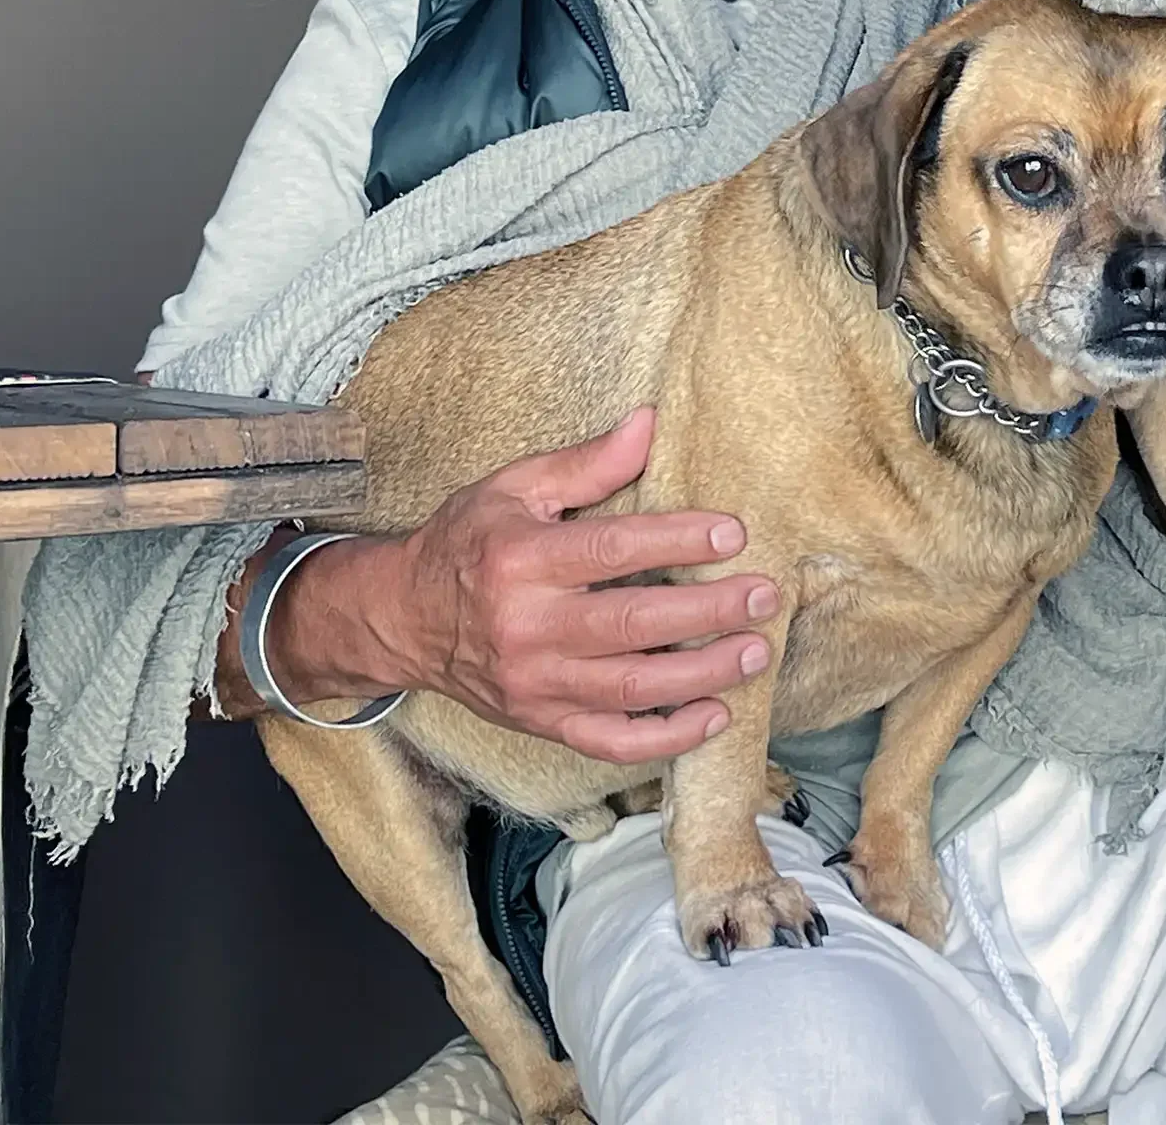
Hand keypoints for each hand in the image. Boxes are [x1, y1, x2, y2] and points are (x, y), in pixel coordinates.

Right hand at [257, 408, 780, 765]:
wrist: (402, 621)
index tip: (732, 532)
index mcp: (522, 559)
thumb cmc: (467, 543)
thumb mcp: (513, 488)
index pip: (611, 550)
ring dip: (701, 675)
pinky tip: (713, 716)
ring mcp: (536, 685)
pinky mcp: (542, 723)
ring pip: (630, 688)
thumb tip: (649, 423)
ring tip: (755, 652)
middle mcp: (528, 627)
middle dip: (706, 611)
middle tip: (763, 596)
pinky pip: (610, 741)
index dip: (675, 540)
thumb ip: (585, 463)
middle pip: (631, 624)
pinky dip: (664, 738)